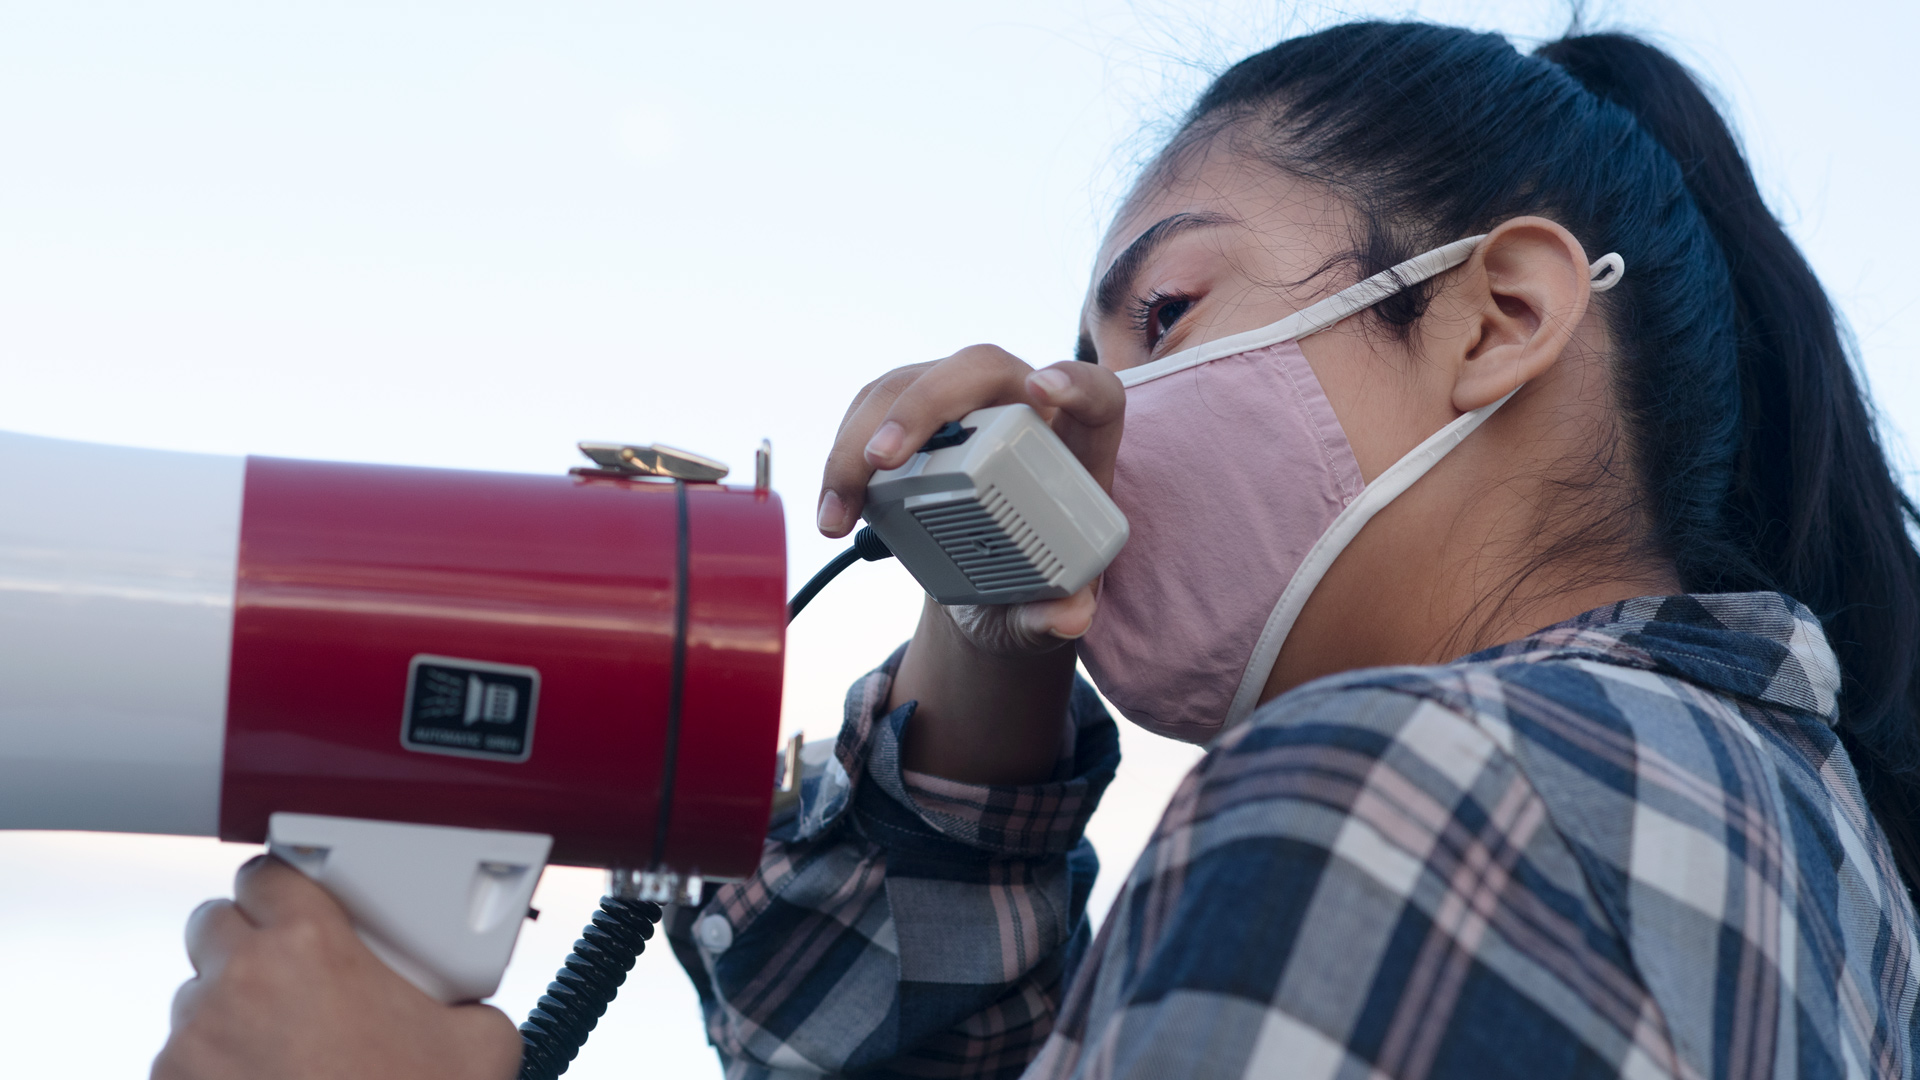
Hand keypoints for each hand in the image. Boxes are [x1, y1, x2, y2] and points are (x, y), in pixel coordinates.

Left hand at [153, 855, 521, 1079]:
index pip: (266, 873)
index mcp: (309, 944)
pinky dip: (215, 1068)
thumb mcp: (481, 1040)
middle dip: (248, 943)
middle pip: (214, 923)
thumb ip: (464, 999)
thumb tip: (463, 1004)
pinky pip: (182, 1060)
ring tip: (284, 1045)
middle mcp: (240, 981)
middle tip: (293, 974)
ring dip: (228, 1009)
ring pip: (194, 996)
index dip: (285, 887)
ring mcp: (194, 1042)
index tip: (301, 905)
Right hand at [817, 345, 1124, 783]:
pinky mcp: (916, 414)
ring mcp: (963, 403)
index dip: (1073, 381)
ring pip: (911, 384)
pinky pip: (874, 409)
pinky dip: (844, 454)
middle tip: (882, 460)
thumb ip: (1058, 617)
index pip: (1094, 393)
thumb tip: (1068, 617)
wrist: (985, 586)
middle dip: (924, 405)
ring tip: (840, 512)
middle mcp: (1021, 406)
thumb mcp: (1047, 610)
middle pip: (979, 369)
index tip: (1041, 390)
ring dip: (862, 439)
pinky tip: (834, 506)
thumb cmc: (1031, 585)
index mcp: (1076, 445)